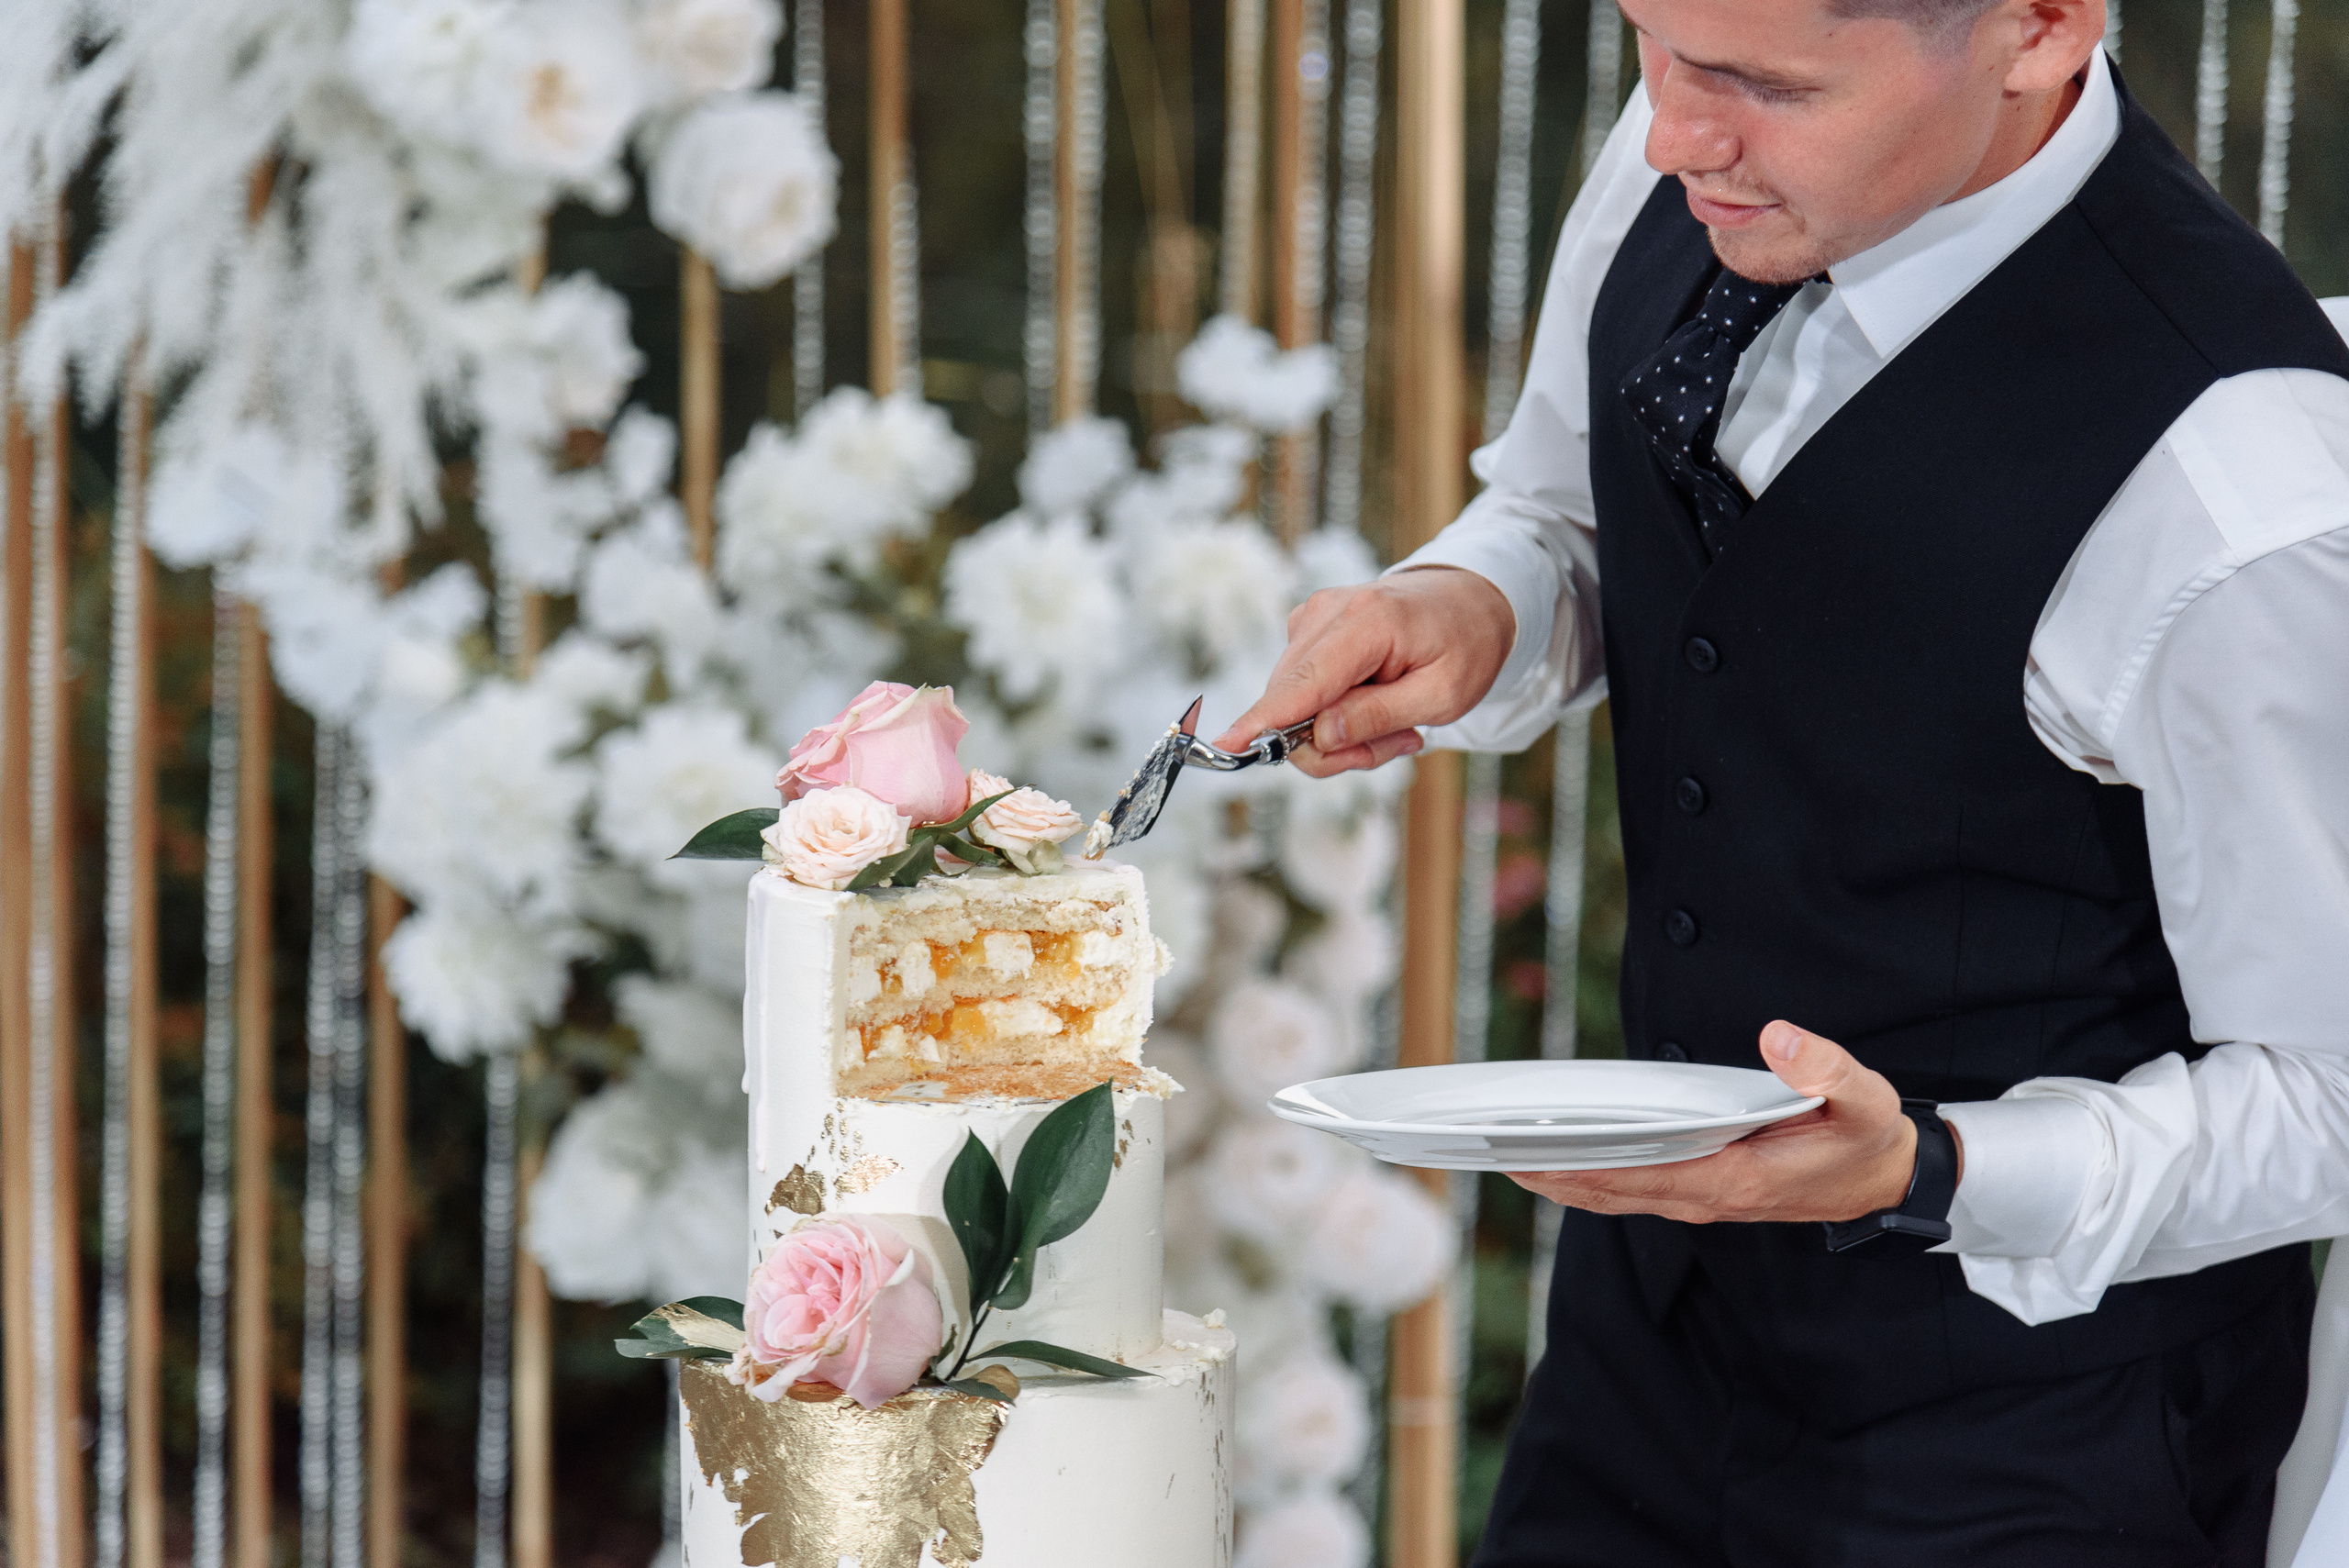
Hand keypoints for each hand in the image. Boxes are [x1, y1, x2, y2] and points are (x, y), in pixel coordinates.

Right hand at [1212, 567, 1514, 776]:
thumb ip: (1378, 717)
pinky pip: (1303, 693)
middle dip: (1335, 744)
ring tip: (1399, 722)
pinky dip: (1336, 712)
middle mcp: (1328, 612)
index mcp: (1367, 621)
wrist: (1470, 599)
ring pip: (1295, 705)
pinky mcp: (1308, 631)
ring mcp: (1313, 618)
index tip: (1227, 745)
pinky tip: (1378, 701)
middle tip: (1401, 743)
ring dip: (1341, 732)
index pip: (1303, 683)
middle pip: (1293, 704)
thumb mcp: (1444, 695)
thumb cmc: (1466, 645)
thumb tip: (1317, 736)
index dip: (1264, 721)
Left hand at [1508, 1022, 1943, 1224]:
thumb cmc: (1865, 1137)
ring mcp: (1701, 1196)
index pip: (1646, 1176)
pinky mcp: (1699, 1187)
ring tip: (1501, 1154)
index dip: (1587, 1168)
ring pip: (1616, 1195)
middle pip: (1614, 1191)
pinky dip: (1588, 1178)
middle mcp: (1708, 1195)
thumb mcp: (1864, 1099)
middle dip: (1552, 1173)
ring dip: (1560, 1179)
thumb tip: (1779, 1038)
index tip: (1533, 1156)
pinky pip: (1630, 1187)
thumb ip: (1825, 1068)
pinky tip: (1552, 1160)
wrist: (1884, 1176)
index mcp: (1737, 1179)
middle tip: (1487, 1151)